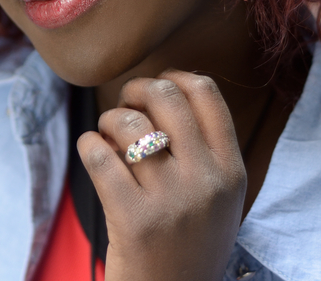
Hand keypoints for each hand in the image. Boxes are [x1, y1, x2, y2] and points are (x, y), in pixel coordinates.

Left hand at [77, 70, 245, 280]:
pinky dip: (88, 145)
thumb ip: (203, 149)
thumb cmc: (187, 244)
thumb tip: (165, 87)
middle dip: (135, 91)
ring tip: (108, 140)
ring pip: (127, 122)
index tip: (156, 88)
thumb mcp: (219, 197)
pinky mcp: (133, 218)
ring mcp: (171, 200)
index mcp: (232, 170)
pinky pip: (99, 155)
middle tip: (124, 106)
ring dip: (108, 121)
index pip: (205, 92)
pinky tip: (93, 154)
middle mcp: (207, 181)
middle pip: (164, 96)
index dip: (172, 78)